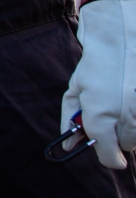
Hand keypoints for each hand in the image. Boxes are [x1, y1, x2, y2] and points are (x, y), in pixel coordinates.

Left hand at [61, 0, 135, 168]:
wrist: (123, 40)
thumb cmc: (96, 66)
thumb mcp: (76, 91)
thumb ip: (71, 121)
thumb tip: (68, 147)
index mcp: (101, 117)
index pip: (111, 158)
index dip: (109, 158)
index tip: (110, 155)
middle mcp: (125, 117)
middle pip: (128, 146)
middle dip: (119, 135)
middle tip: (114, 113)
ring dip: (134, 126)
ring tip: (125, 101)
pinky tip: (133, 98)